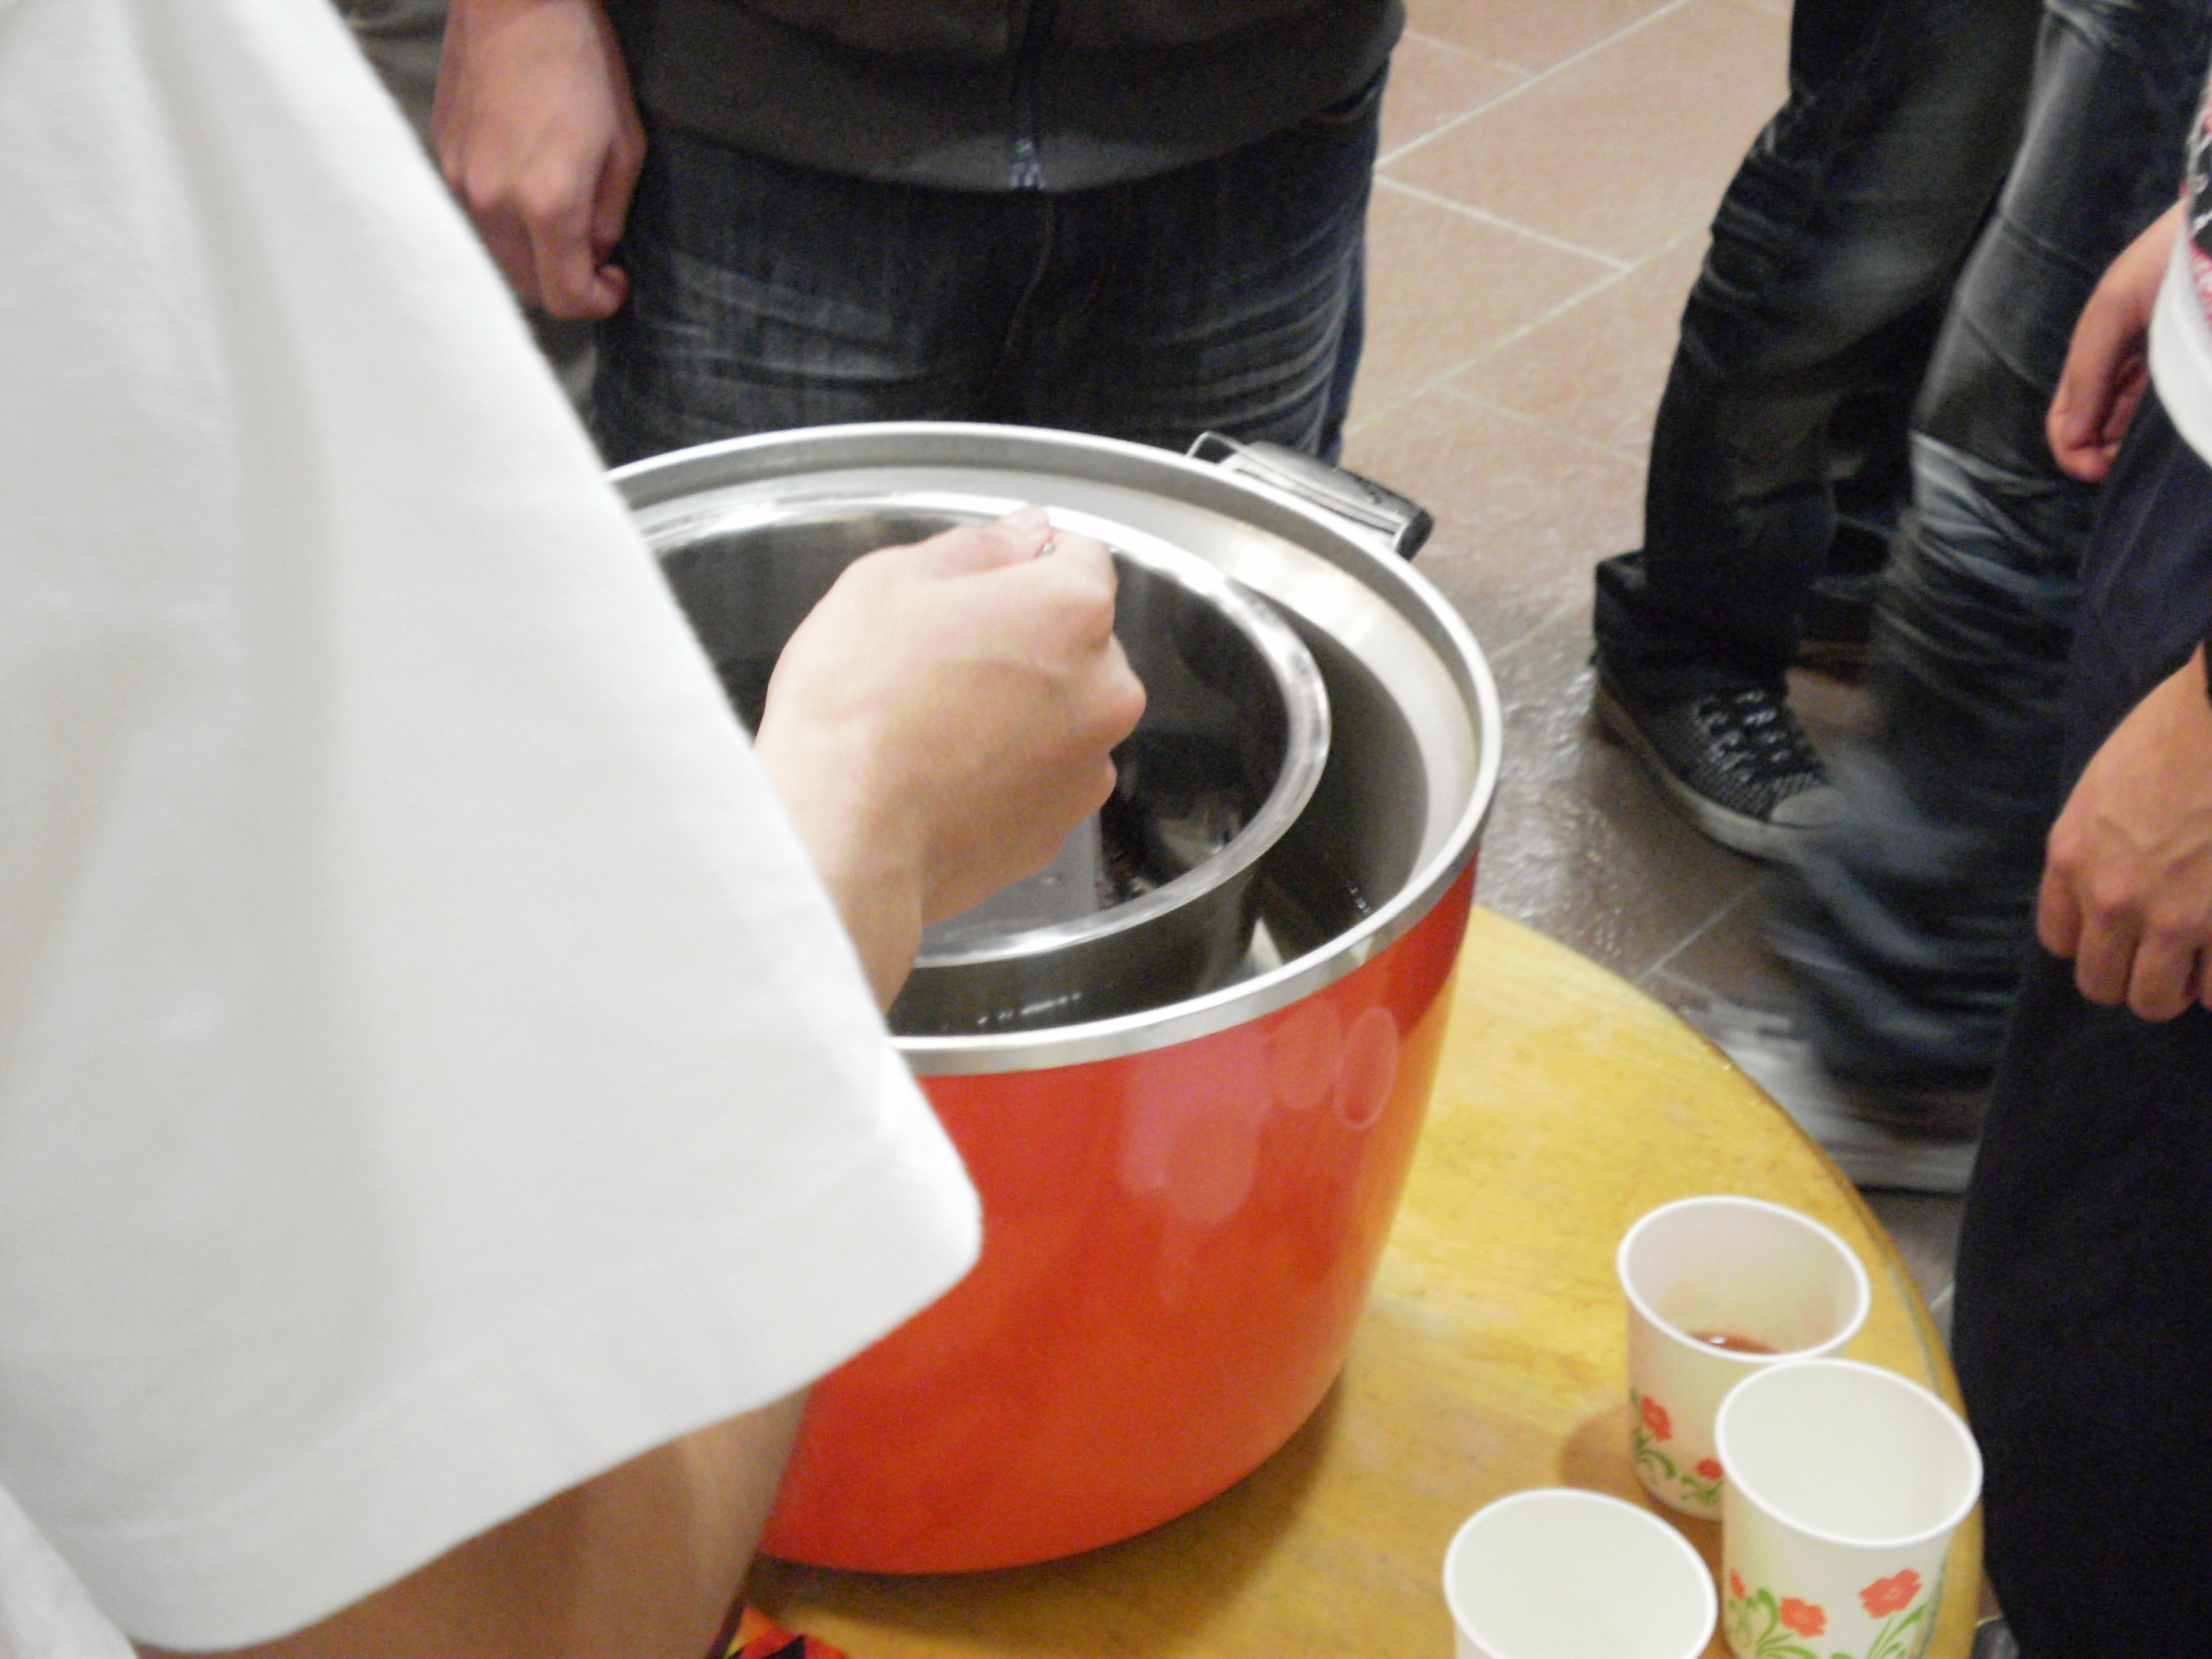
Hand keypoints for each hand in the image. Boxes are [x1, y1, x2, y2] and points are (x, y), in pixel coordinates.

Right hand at [432, 0, 644, 318]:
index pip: (565, 297)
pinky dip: (505, 221)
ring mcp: (461, 181)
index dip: (597, 302)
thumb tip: (597, 252)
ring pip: (496, 255)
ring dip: (532, 256)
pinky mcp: (443, 156)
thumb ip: (609, 214)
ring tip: (562, 222)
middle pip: (525, 287)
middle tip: (593, 260)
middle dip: (564, 285)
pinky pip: (475, 214)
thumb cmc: (578, 62)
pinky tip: (526, 188)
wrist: (514, 0)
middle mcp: (495, 203)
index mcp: (547, 204)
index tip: (613, 283)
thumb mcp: (623, 145)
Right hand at [752, 508, 1147, 1006]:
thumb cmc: (857, 712)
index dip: (1024, 561)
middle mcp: (1102, 687)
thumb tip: (1019, 534)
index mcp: (1070, 609)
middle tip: (939, 658)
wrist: (842, 841)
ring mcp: (1088, 764)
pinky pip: (1043, 777)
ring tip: (933, 724)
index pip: (1078, 557)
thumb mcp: (889, 582)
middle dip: (1021, 641)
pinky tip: (943, 772)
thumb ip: (974, 548)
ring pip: (1061, 713)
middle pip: (1075, 641)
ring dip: (1017, 708)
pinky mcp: (1061, 825)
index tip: (985, 580)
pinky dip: (1007, 770)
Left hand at [2039, 645, 2211, 1018]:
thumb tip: (2111, 885)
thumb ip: (2098, 846)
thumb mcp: (2104, 788)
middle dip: (2133, 976)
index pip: (2060, 941)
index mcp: (2072, 858)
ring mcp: (2172, 916)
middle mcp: (2110, 897)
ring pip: (2156, 999)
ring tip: (2203, 957)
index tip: (2123, 934)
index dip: (2095, 943)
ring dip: (2181, 986)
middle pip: (2102, 983)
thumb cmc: (2177, 734)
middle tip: (2167, 957)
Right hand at [2047, 199, 2178, 482]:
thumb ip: (2087, 374)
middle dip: (2098, 453)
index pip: (2067, 416)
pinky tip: (2167, 437)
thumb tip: (2072, 438)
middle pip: (2096, 427)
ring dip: (2127, 449)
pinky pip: (2167, 410)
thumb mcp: (2112, 310)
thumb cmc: (2167, 262)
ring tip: (2145, 457)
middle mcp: (2125, 367)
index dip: (2070, 448)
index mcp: (2097, 352)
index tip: (2094, 469)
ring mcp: (2161, 370)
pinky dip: (2157, 432)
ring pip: (2129, 426)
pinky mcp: (2191, 368)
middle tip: (2120, 468)